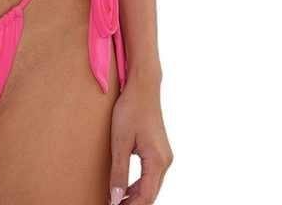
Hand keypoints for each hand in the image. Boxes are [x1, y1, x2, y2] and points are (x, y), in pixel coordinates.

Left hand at [109, 77, 172, 203]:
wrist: (143, 87)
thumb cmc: (130, 110)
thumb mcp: (120, 141)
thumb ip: (119, 171)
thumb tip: (116, 198)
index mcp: (158, 161)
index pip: (146, 196)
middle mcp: (165, 161)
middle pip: (150, 194)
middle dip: (133, 203)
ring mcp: (164, 156)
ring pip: (151, 185)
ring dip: (135, 196)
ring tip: (116, 201)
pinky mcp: (159, 150)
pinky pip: (150, 175)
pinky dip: (138, 184)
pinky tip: (125, 187)